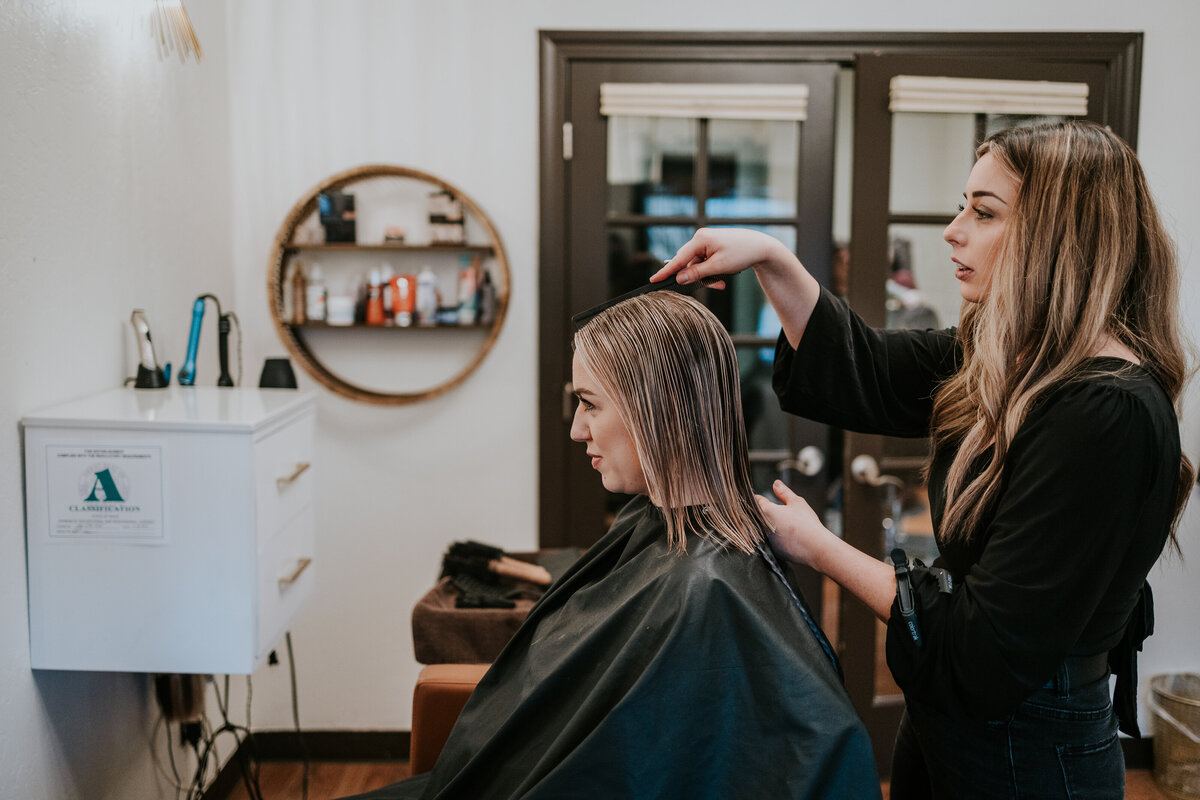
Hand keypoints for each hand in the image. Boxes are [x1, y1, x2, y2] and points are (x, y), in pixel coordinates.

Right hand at [652, 227, 790, 288]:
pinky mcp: (712, 246)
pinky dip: (712, 271)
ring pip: (698, 266)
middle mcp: (700, 238)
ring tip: (724, 280)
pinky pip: (705, 262)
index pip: (678, 259)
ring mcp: (706, 241)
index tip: (653, 280)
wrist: (761, 247)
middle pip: (689, 264)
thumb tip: (679, 278)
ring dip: (709, 276)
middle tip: (717, 284)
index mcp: (700, 239)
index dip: (666, 272)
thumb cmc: (741, 253)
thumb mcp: (718, 267)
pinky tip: (724, 274)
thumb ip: (696, 274)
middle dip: (699, 277)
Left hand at [757, 480, 836, 569]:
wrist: (816, 547)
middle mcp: (762, 527)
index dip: (761, 498)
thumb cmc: (807, 523)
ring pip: (765, 529)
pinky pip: (771, 541)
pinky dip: (777, 538)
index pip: (757, 501)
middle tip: (781, 512)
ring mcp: (767, 540)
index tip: (764, 498)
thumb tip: (775, 484)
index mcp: (766, 512)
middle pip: (759, 516)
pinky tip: (789, 537)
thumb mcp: (796, 502)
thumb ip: (783, 492)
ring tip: (787, 525)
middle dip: (767, 512)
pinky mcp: (772, 550)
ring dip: (771, 526)